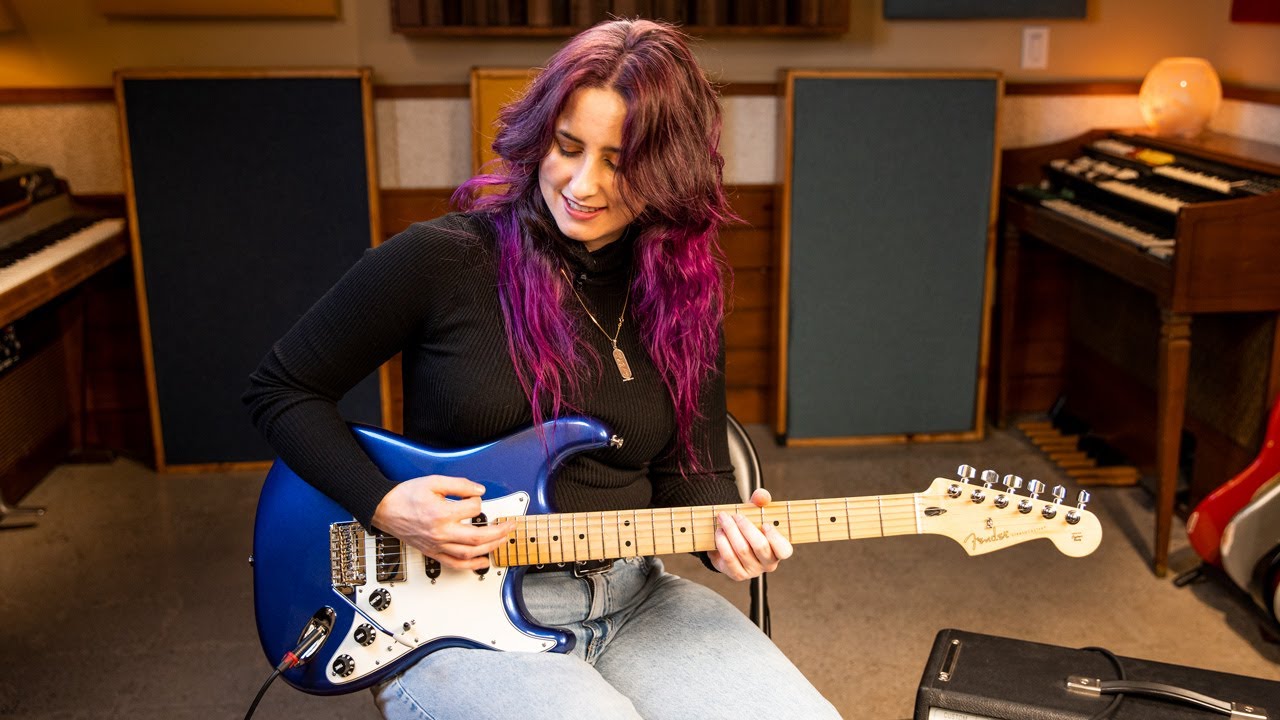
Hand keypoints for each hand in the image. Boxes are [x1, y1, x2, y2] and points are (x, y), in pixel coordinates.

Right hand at [371, 475, 513, 569]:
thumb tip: (479, 490)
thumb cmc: (405, 496)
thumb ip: (459, 484)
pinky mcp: (433, 552)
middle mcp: (441, 532)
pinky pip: (455, 564)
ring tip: (503, 540)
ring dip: (491, 547)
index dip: (479, 500)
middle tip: (510, 525)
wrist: (384, 509)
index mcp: (441, 513)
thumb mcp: (433, 482)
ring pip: (470, 553)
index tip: (476, 497)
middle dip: (499, 531)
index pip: (473, 509)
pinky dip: (472, 566)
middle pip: (478, 537)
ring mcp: (437, 545)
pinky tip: (484, 562)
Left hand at [706, 488, 793, 580]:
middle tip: (736, 515)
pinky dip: (722, 542)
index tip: (765, 524)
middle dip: (746, 527)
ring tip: (723, 520)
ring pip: (742, 550)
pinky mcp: (737, 574)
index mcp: (778, 550)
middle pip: (760, 546)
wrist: (730, 541)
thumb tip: (761, 496)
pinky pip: (729, 558)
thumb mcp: (756, 511)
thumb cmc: (748, 526)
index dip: (775, 538)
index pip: (784, 550)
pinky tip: (719, 532)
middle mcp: (768, 564)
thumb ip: (760, 501)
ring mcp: (753, 571)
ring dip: (730, 531)